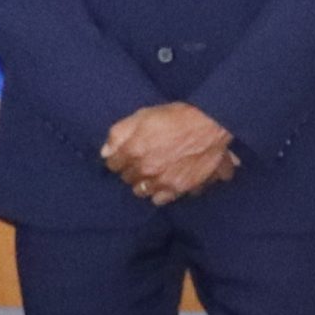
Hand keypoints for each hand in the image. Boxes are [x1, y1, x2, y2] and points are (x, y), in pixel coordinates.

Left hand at [101, 101, 238, 205]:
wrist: (209, 124)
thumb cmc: (176, 115)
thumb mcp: (143, 115)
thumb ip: (119, 133)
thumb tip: (106, 151)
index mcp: (133, 150)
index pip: (113, 164)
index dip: (118, 159)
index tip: (124, 156)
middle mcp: (145, 169)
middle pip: (128, 179)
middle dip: (131, 171)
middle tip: (140, 163)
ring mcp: (162, 181)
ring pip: (142, 192)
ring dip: (144, 184)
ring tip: (151, 175)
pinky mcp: (179, 188)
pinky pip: (161, 200)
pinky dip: (160, 194)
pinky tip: (163, 185)